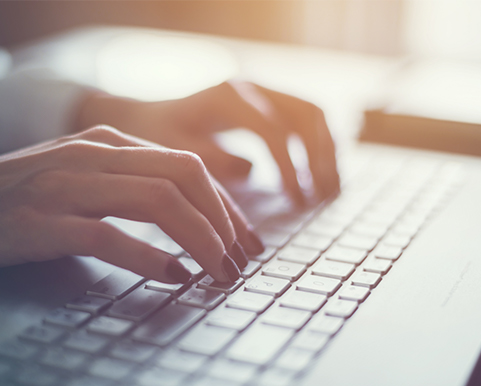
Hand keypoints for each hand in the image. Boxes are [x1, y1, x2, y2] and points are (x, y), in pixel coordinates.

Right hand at [0, 126, 263, 281]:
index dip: (225, 206)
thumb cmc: (13, 194)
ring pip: (158, 201)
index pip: (188, 167)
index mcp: (108, 144)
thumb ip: (125, 182)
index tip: (242, 242)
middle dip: (224, 222)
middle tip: (240, 261)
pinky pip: (109, 236)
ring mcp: (67, 185)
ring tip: (218, 272)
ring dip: (201, 239)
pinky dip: (150, 258)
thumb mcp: (77, 172)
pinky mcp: (42, 221)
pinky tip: (173, 276)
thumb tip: (185, 213)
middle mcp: (93, 156)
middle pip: (184, 177)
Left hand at [77, 81, 340, 203]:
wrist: (150, 119)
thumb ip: (211, 161)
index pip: (273, 130)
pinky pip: (305, 121)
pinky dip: (319, 147)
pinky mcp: (268, 105)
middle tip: (324, 197)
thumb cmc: (158, 138)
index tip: (299, 202)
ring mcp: (263, 93)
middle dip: (320, 157)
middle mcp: (251, 88)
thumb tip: (251, 171)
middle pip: (306, 115)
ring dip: (326, 152)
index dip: (291, 167)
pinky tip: (321, 177)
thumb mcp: (175, 152)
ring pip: (313, 115)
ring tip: (330, 192)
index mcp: (228, 97)